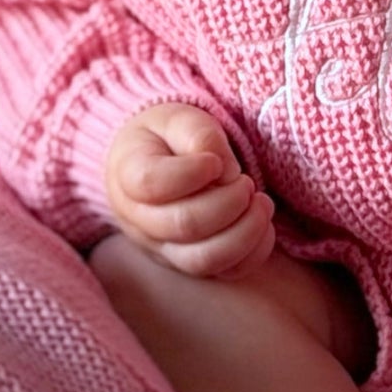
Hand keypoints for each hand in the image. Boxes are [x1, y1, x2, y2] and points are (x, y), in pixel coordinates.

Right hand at [104, 101, 274, 277]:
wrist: (156, 165)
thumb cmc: (167, 139)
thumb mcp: (177, 118)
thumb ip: (198, 134)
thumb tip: (225, 171)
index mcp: (128, 175)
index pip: (153, 183)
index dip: (192, 173)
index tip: (215, 161)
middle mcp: (139, 220)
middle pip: (184, 225)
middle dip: (229, 202)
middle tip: (246, 182)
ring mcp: (163, 249)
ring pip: (204, 260)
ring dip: (245, 232)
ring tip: (261, 203)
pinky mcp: (191, 263)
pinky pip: (225, 272)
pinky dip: (255, 252)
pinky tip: (263, 224)